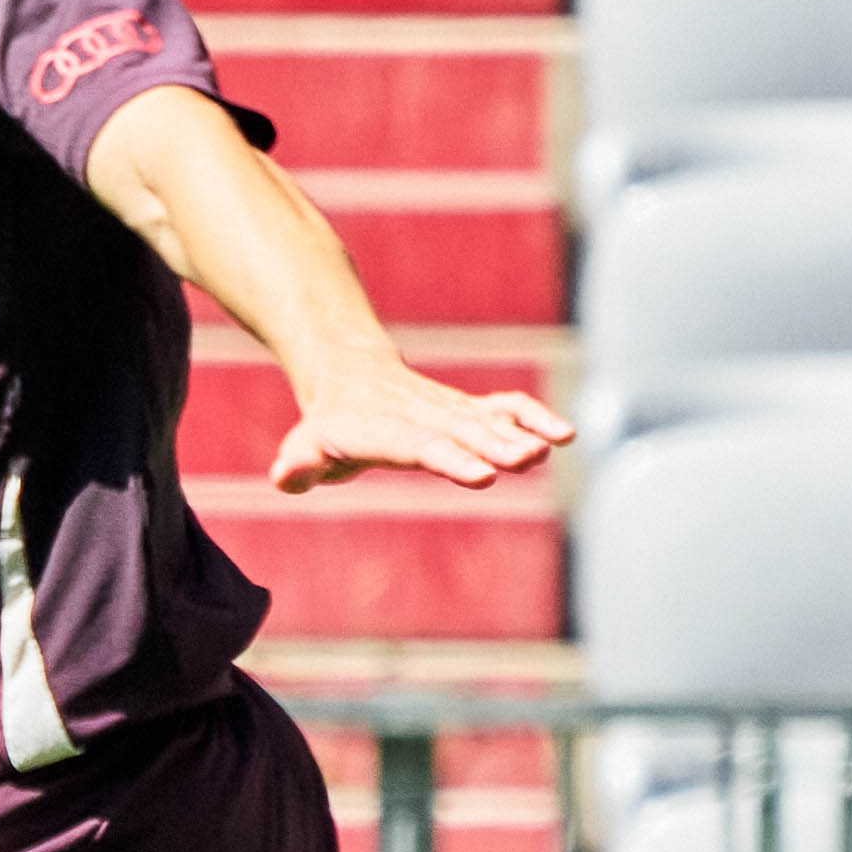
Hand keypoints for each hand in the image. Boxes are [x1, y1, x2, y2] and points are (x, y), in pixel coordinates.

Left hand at [267, 355, 571, 495]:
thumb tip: (285, 477)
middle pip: (462, 431)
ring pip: (488, 418)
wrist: (350, 374)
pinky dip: (534, 416)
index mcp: (382, 431)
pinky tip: (566, 435)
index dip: (452, 459)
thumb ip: (298, 466)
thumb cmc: (327, 427)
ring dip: (521, 432)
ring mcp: (449, 410)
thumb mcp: (303, 448)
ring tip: (553, 446)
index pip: (420, 446)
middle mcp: (421, 416)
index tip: (484, 476)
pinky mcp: (468, 410)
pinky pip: (505, 407)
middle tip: (526, 459)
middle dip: (495, 445)